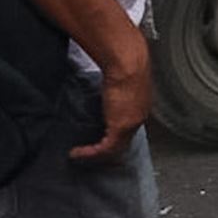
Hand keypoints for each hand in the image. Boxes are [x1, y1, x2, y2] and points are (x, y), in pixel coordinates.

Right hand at [71, 32, 150, 162]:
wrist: (127, 61)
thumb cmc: (124, 62)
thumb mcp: (120, 81)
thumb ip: (115, 90)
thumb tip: (105, 90)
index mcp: (140, 106)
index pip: (128, 129)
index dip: (113, 137)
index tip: (98, 141)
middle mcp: (138, 117)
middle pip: (123, 143)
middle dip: (105, 152)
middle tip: (88, 156)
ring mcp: (132, 124)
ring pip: (114, 149)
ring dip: (95, 155)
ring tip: (80, 156)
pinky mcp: (121, 127)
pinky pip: (104, 149)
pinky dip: (89, 153)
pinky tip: (77, 153)